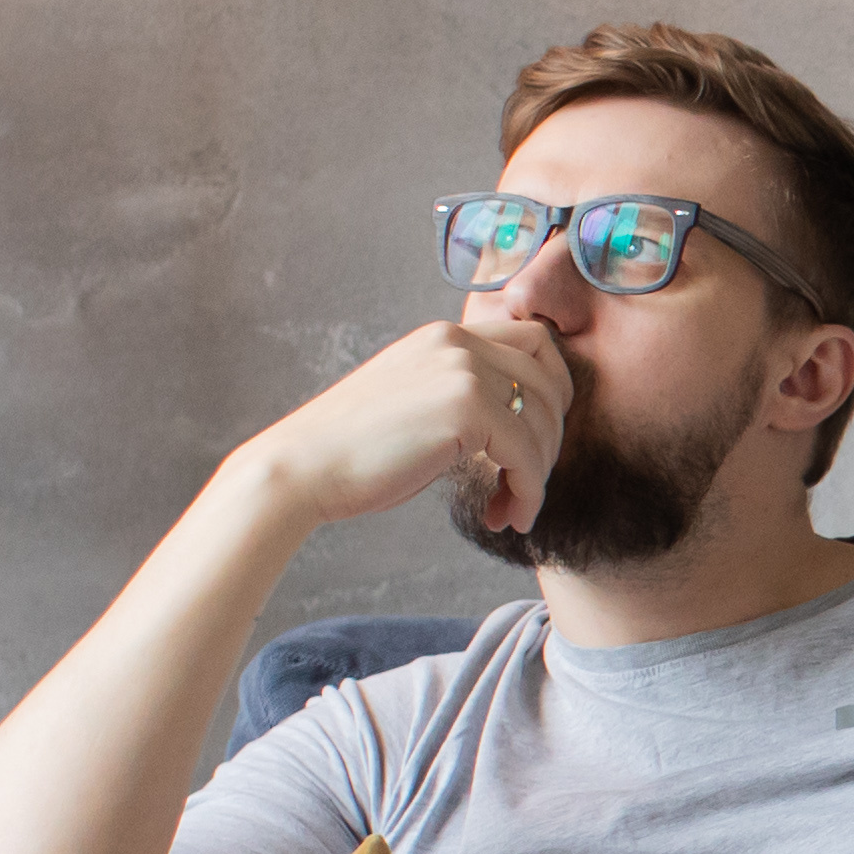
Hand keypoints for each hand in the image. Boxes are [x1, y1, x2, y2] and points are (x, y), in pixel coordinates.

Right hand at [245, 317, 568, 536]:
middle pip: (550, 380)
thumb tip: (516, 422)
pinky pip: (526, 457)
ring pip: (544, 423)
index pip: (534, 341)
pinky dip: (527, 493)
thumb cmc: (353, 451)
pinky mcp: (467, 409)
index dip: (552, 390)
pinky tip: (505, 517)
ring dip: (537, 475)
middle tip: (526, 482)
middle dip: (551, 438)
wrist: (301, 468)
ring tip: (509, 509)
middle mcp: (458, 341)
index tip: (536, 437)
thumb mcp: (416, 403)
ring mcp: (464, 370)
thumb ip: (462, 395)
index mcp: (444, 335)